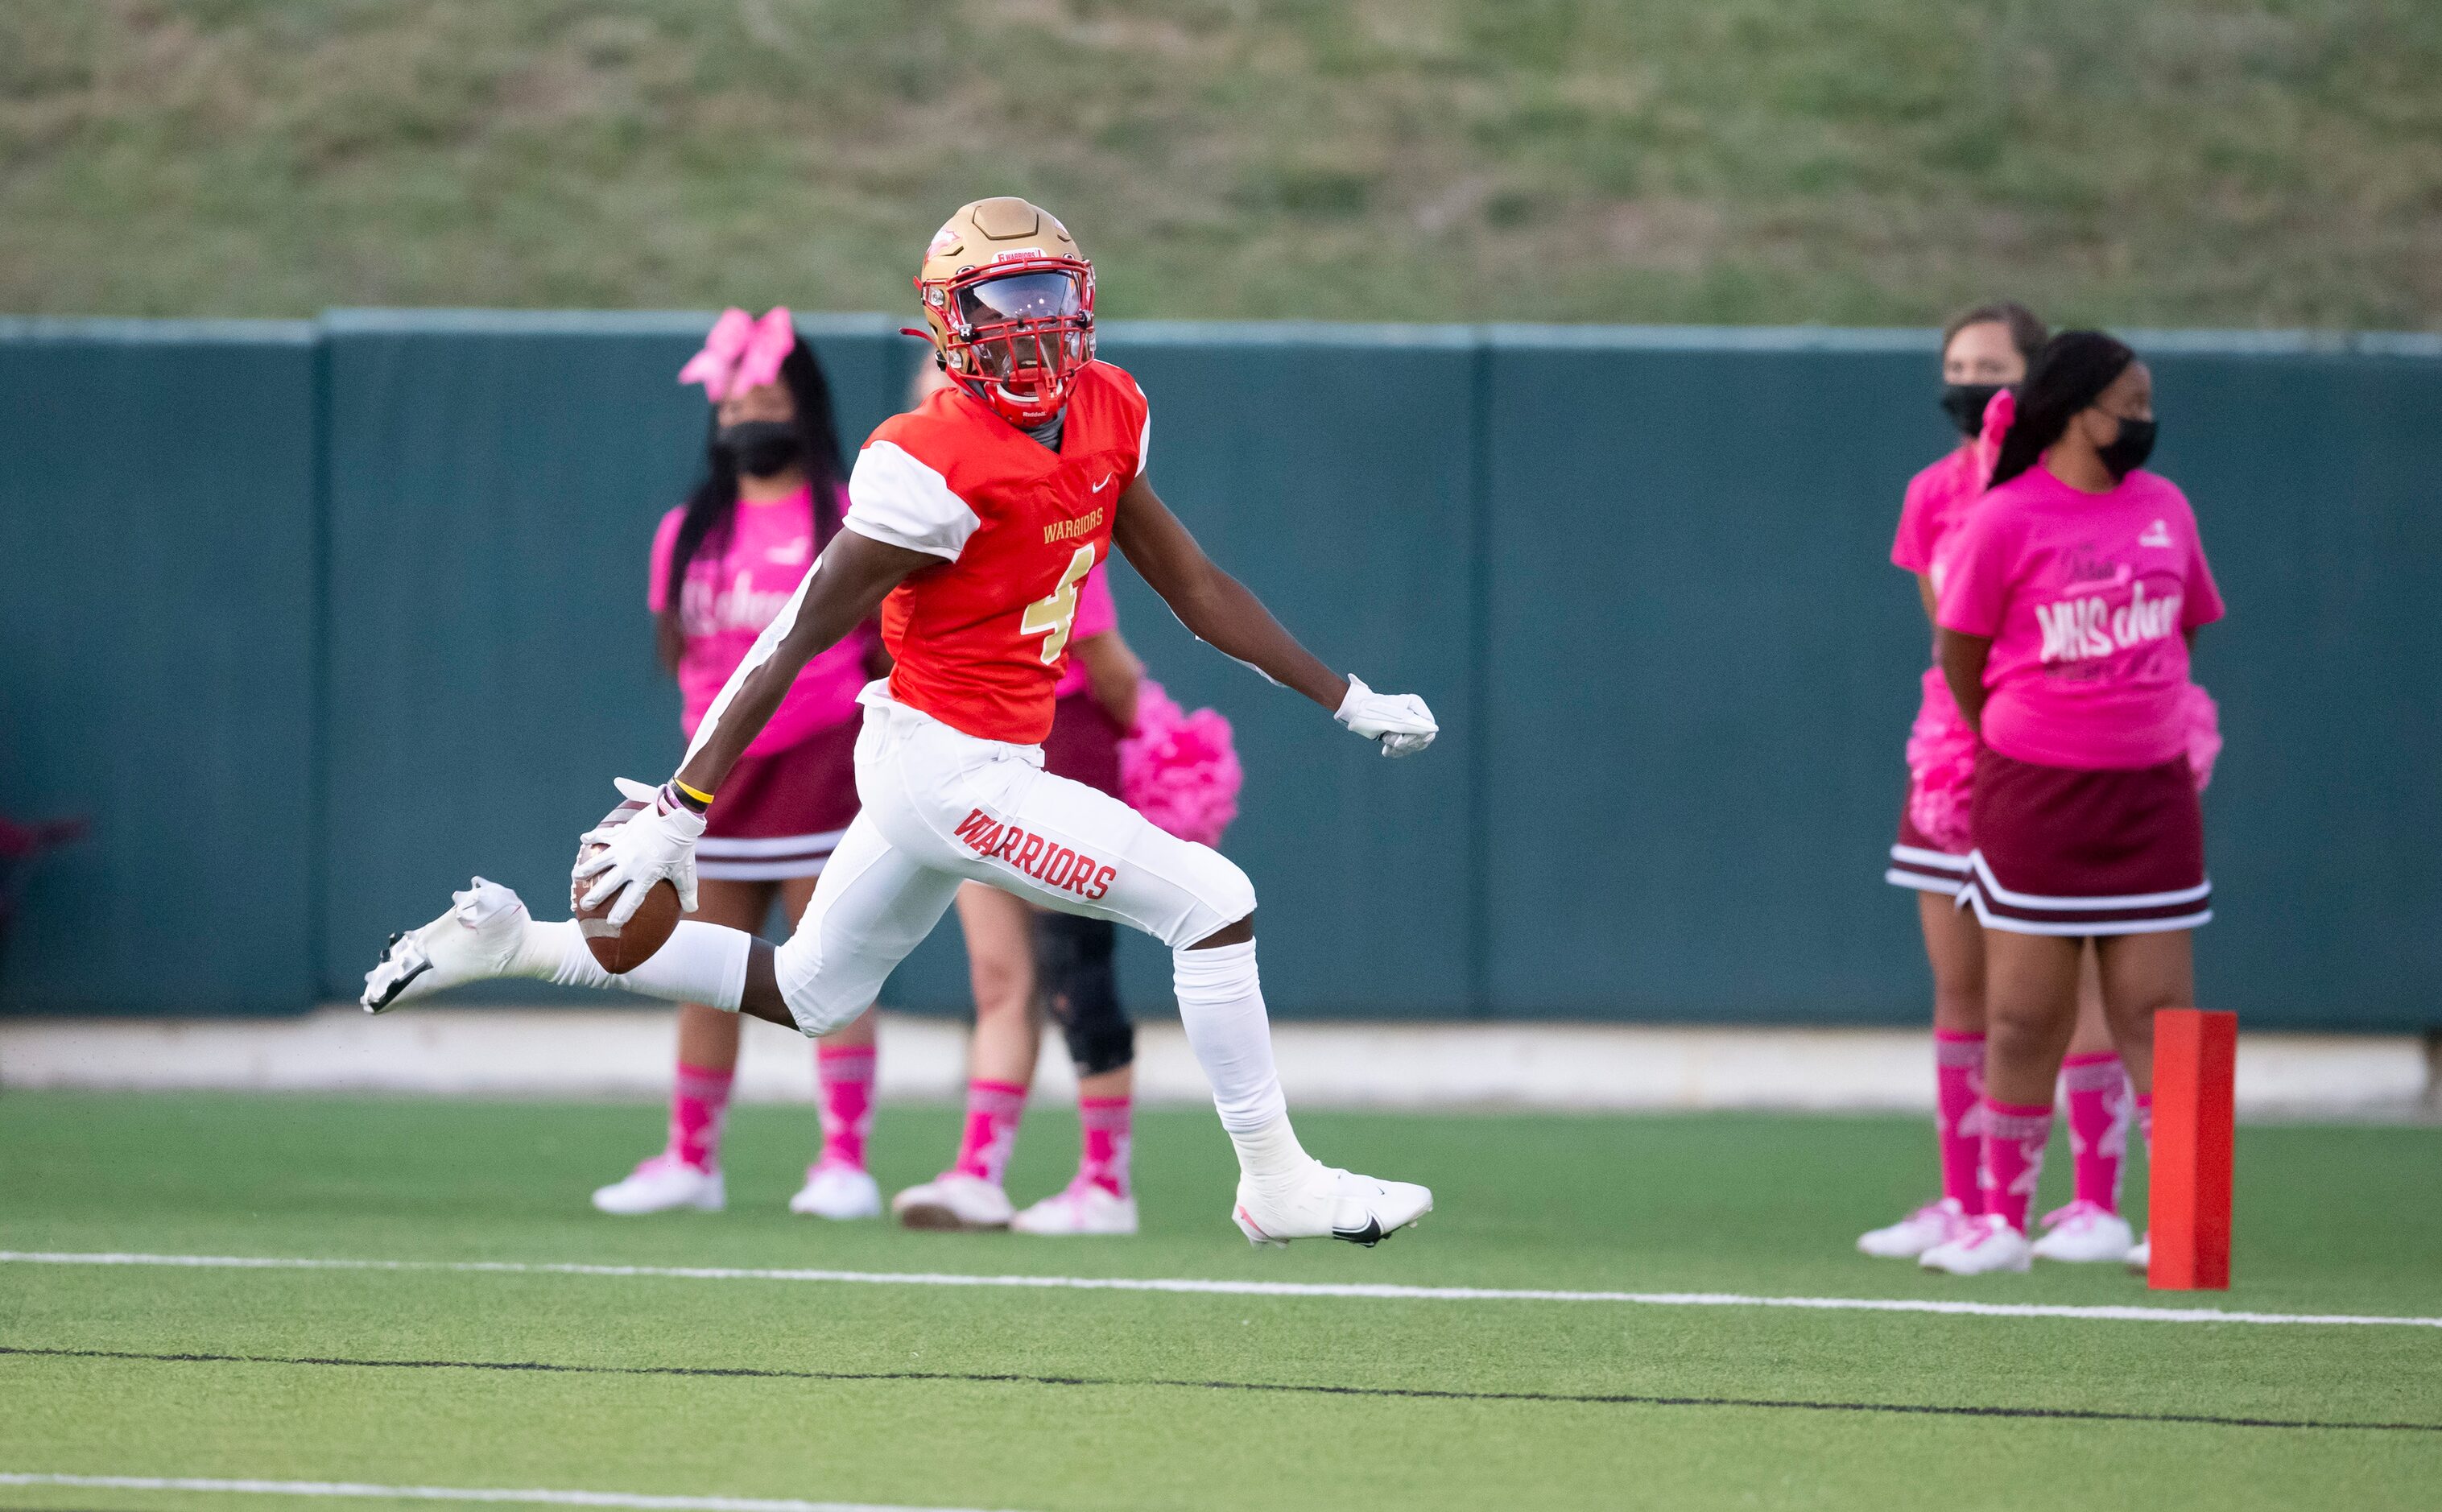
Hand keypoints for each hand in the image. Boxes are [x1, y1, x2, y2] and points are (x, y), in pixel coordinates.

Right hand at [573, 778, 705, 923]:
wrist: (675, 817)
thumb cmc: (681, 846)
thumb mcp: (685, 871)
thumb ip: (687, 891)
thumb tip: (692, 908)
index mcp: (645, 876)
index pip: (631, 901)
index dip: (621, 913)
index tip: (611, 924)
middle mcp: (630, 865)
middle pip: (608, 885)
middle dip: (595, 897)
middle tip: (584, 906)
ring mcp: (623, 849)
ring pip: (599, 861)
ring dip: (586, 869)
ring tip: (575, 876)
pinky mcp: (621, 833)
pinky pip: (603, 835)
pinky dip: (593, 836)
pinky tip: (583, 839)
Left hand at [1334, 675, 1437, 757]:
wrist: (1355, 713)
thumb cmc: (1372, 712)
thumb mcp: (1393, 720)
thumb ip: (1414, 724)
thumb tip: (1434, 729)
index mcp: (1415, 705)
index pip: (1428, 727)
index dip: (1418, 737)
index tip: (1401, 742)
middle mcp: (1414, 714)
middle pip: (1423, 737)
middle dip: (1406, 744)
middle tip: (1391, 742)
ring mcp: (1408, 724)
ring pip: (1414, 745)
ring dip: (1399, 748)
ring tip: (1385, 741)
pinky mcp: (1400, 733)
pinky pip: (1405, 748)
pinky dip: (1395, 752)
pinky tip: (1385, 751)